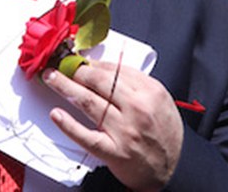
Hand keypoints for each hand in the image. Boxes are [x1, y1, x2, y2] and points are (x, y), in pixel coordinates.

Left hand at [43, 61, 182, 190]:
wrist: (175, 168)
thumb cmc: (164, 133)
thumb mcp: (159, 99)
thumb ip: (134, 83)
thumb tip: (102, 68)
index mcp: (150, 92)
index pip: (114, 69)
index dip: (92, 63)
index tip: (79, 60)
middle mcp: (137, 109)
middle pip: (98, 82)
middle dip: (76, 71)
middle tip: (61, 66)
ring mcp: (124, 130)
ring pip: (88, 103)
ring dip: (65, 87)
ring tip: (52, 78)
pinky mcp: (113, 151)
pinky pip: (86, 136)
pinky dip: (69, 125)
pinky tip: (56, 115)